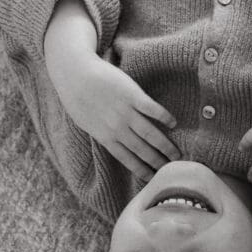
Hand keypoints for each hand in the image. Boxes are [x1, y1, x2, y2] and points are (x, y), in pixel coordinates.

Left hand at [50, 54, 179, 180]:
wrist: (74, 73)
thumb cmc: (77, 98)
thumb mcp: (87, 123)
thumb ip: (103, 135)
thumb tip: (116, 146)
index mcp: (106, 137)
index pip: (128, 159)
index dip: (142, 170)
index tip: (154, 178)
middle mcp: (117, 127)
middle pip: (143, 150)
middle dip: (158, 162)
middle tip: (172, 168)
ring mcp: (125, 111)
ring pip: (150, 133)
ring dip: (165, 145)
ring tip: (176, 153)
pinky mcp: (132, 95)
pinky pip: (152, 109)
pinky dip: (164, 117)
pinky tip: (173, 123)